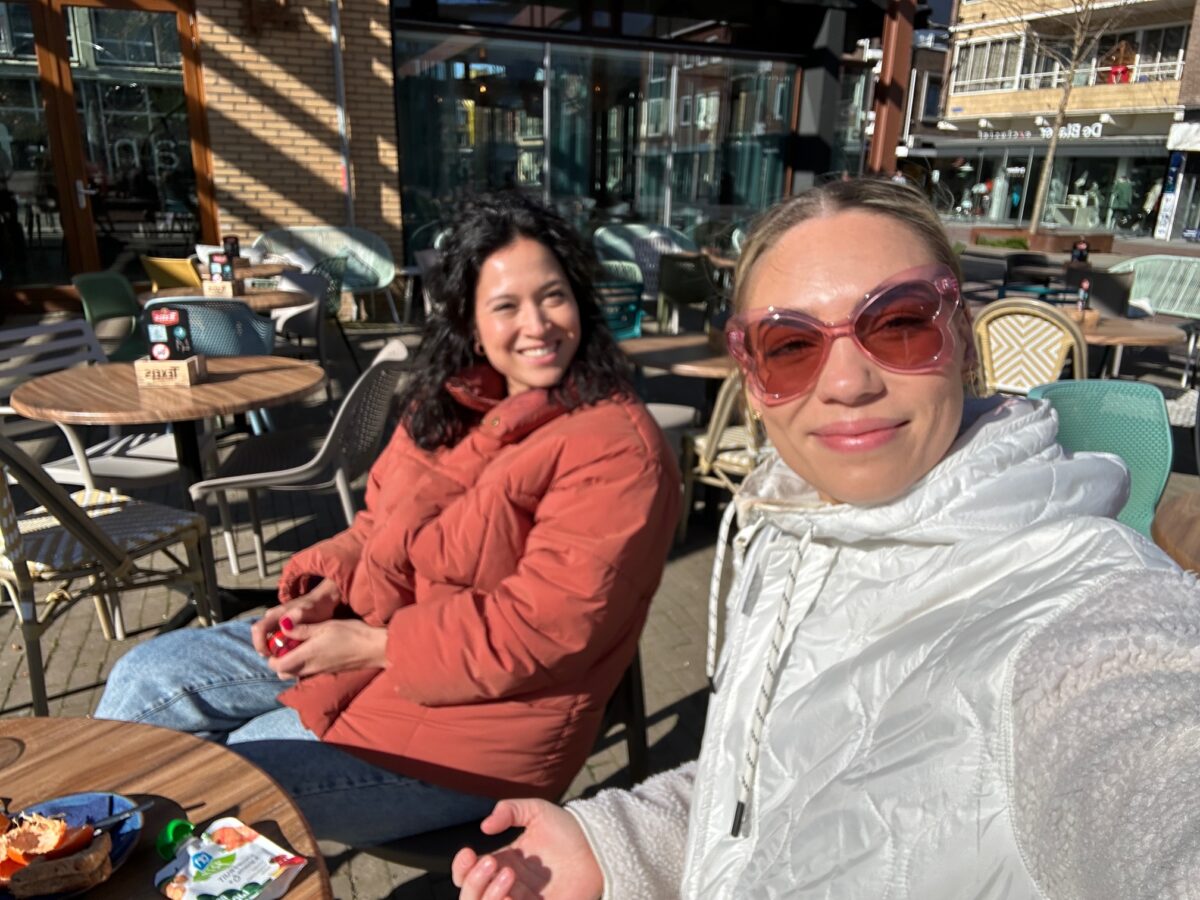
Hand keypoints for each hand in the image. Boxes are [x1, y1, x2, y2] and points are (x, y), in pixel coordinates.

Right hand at [251, 579, 341, 656]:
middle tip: (278, 659)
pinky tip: (289, 653)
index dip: (260, 644)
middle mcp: (272, 617)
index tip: (270, 655)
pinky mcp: (281, 626)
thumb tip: (283, 623)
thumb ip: (298, 615)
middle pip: (260, 636)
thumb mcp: (310, 611)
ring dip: (272, 649)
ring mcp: (276, 622)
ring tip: (285, 658)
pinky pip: (274, 638)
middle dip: (265, 649)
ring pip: (266, 638)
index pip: (258, 629)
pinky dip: (278, 647)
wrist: (323, 600)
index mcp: (276, 614)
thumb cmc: (316, 606)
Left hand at [267, 618, 387, 679]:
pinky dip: (305, 664)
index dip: (272, 658)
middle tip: (285, 645)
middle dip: (280, 662)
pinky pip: (309, 672)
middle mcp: (311, 667)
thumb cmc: (352, 633)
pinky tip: (314, 649)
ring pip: (297, 673)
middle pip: (285, 673)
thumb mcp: (325, 626)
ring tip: (299, 646)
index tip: (275, 644)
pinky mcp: (329, 671)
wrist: (374, 648)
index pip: (279, 667)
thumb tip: (283, 626)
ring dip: (293, 663)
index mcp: (307, 656)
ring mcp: (320, 671)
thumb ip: (302, 629)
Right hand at [451, 799, 602, 899]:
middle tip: (492, 862)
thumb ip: (509, 810)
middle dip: (473, 882)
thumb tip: (484, 826)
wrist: (598, 847)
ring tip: (508, 874)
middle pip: (470, 897)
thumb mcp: (536, 811)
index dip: (461, 868)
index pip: (466, 875)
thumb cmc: (567, 830)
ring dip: (487, 896)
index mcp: (501, 863)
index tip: (470, 852)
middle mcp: (507, 886)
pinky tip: (513, 895)